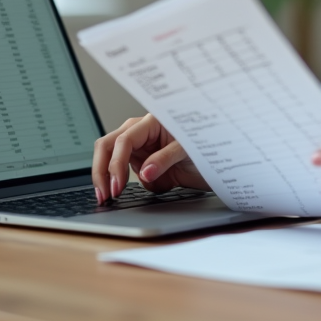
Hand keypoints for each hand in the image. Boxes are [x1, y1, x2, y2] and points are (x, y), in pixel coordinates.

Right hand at [91, 114, 207, 203]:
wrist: (218, 160)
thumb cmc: (206, 143)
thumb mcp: (188, 150)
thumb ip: (165, 159)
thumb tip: (144, 173)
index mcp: (150, 123)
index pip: (124, 141)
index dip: (117, 164)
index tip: (117, 186)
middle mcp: (141, 134)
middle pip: (108, 147)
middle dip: (102, 171)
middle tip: (104, 194)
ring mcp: (140, 148)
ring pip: (111, 160)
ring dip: (107, 178)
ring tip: (107, 197)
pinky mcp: (142, 162)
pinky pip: (125, 173)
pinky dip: (122, 184)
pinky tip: (125, 192)